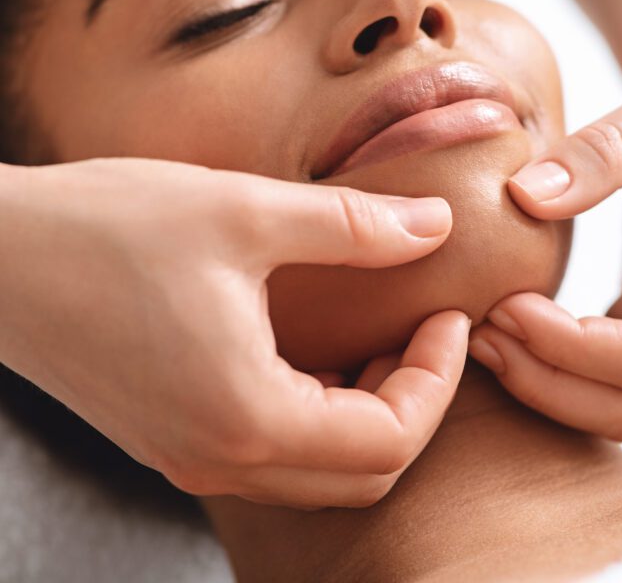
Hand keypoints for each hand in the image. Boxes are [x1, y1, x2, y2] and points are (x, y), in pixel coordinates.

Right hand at [0, 158, 468, 506]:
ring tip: (377, 338)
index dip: (438, 379)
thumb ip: (355, 226)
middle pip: (362, 471)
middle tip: (420, 330)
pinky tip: (316, 353)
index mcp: (247, 417)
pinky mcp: (170, 434)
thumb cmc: (108, 229)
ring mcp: (191, 454)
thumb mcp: (246, 212)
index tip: (450, 317)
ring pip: (319, 470)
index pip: (388, 439)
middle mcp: (220, 457)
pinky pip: (272, 452)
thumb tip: (436, 223)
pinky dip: (317, 413)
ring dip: (367, 411)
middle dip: (412, 403)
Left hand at [469, 36, 621, 439]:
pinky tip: (508, 326)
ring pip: (620, 403)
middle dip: (548, 381)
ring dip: (548, 384)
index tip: (502, 305)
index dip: (566, 345)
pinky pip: (609, 373)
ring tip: (482, 337)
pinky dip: (557, 364)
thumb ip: (601, 154)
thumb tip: (520, 196)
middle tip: (477, 335)